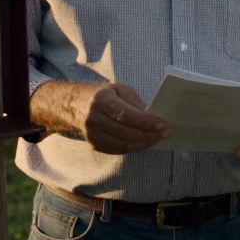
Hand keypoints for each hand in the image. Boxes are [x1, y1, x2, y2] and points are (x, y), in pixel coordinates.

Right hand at [30, 81, 170, 154]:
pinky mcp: (94, 144)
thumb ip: (136, 102)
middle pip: (127, 132)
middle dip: (150, 135)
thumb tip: (153, 118)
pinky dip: (134, 148)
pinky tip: (145, 143)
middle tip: (166, 133)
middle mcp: (95, 119)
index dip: (148, 122)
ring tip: (158, 139)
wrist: (74, 105)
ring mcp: (93, 134)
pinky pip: (118, 149)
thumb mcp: (120, 89)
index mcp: (102, 101)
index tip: (165, 125)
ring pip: (123, 144)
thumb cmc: (103, 95)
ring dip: (144, 144)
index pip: (128, 114)